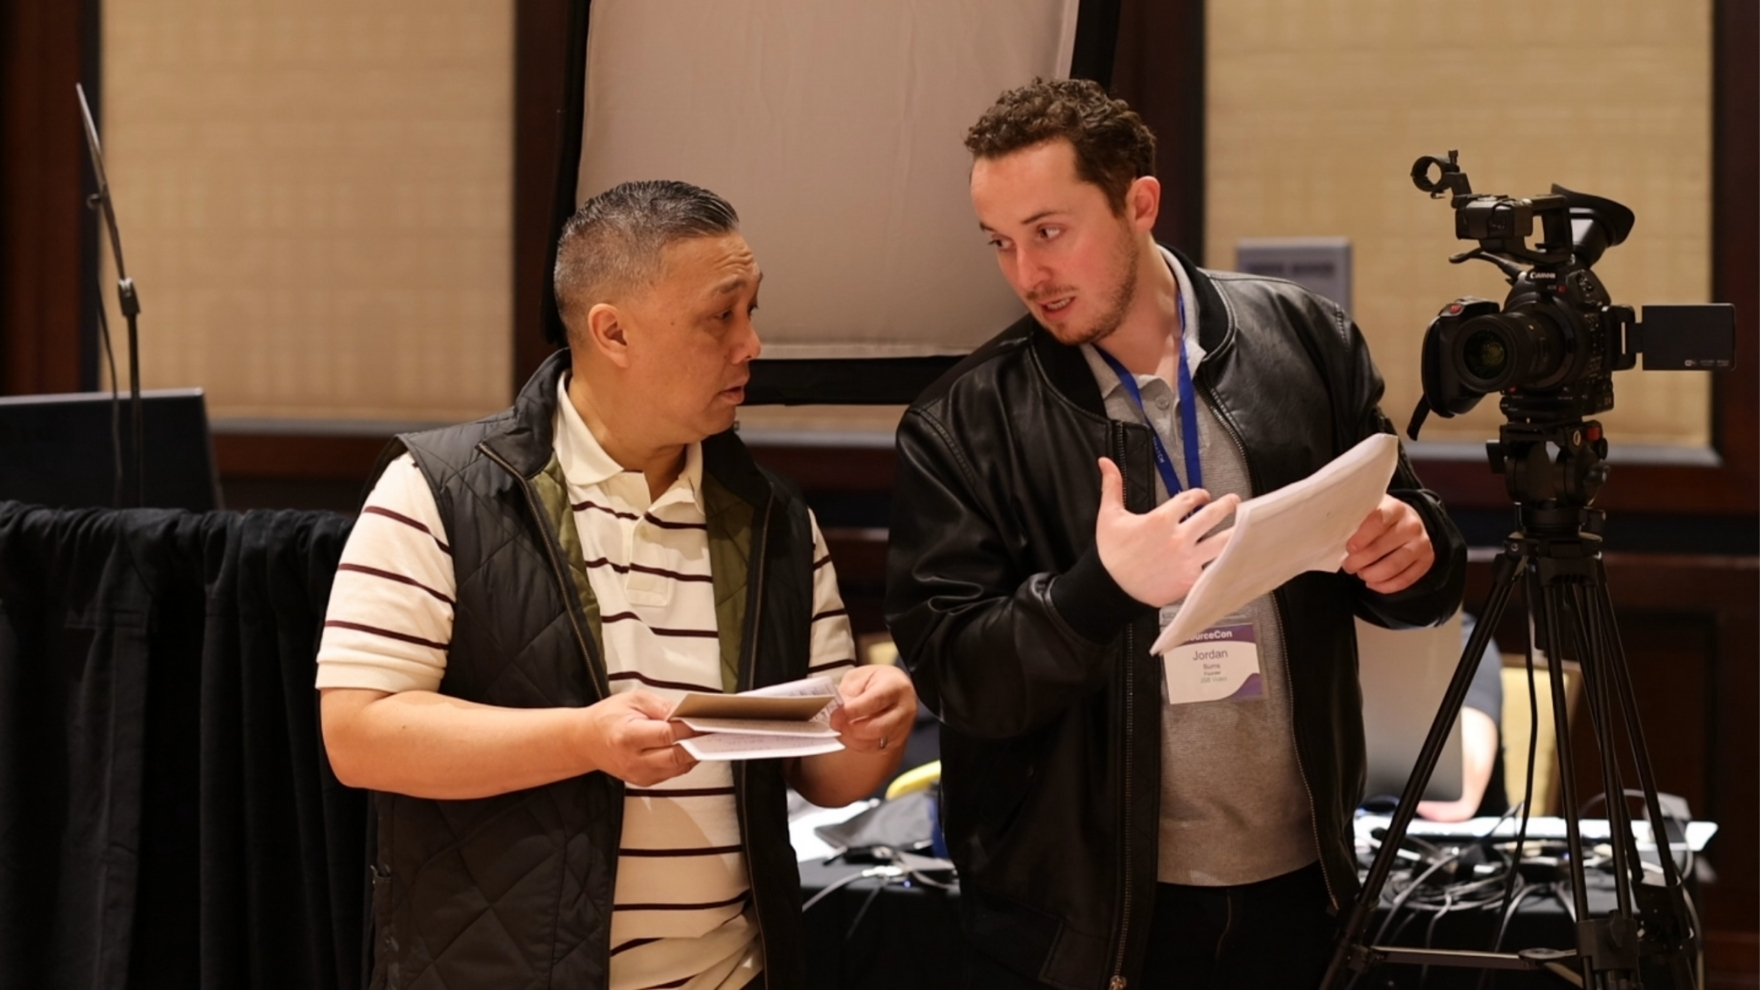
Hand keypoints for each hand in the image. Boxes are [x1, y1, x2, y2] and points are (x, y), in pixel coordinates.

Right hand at [579, 690, 696, 785]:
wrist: (586, 741)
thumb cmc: (607, 718)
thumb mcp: (633, 700)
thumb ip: (662, 706)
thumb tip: (686, 713)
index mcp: (628, 737)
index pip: (668, 735)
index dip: (690, 728)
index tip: (705, 720)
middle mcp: (633, 760)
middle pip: (677, 756)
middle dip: (698, 743)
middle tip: (713, 730)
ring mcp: (639, 774)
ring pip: (679, 767)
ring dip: (695, 752)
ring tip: (705, 737)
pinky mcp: (645, 781)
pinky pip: (674, 772)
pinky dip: (685, 760)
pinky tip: (689, 746)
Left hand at [828, 664, 916, 754]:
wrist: (891, 690)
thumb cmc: (874, 682)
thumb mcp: (858, 678)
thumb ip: (848, 693)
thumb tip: (837, 711)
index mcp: (896, 685)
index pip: (876, 700)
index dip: (853, 710)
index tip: (836, 715)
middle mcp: (905, 708)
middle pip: (878, 726)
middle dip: (852, 728)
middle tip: (835, 723)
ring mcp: (903, 727)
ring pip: (876, 741)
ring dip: (853, 738)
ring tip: (840, 728)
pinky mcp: (897, 740)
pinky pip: (875, 748)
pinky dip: (858, 744)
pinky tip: (849, 735)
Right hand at [1094, 457, 1237, 607]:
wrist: (1110, 589)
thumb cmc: (1110, 554)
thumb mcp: (1109, 516)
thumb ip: (1112, 487)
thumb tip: (1106, 462)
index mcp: (1161, 520)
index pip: (1189, 499)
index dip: (1199, 495)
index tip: (1202, 496)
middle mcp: (1178, 538)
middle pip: (1212, 515)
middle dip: (1226, 505)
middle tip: (1233, 501)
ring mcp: (1187, 560)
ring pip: (1221, 542)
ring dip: (1235, 531)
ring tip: (1245, 525)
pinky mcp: (1190, 580)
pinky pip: (1214, 568)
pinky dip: (1226, 561)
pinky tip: (1236, 555)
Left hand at [1342, 495, 1434, 593]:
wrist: (1407, 521)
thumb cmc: (1379, 518)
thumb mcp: (1368, 510)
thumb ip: (1354, 519)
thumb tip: (1331, 534)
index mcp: (1395, 508)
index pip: (1378, 521)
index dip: (1362, 537)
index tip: (1349, 548)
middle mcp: (1412, 525)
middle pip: (1382, 548)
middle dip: (1359, 561)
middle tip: (1348, 565)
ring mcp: (1422, 543)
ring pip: (1394, 566)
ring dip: (1371, 575)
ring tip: (1360, 573)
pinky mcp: (1426, 560)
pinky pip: (1405, 580)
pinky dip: (1385, 586)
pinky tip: (1372, 583)